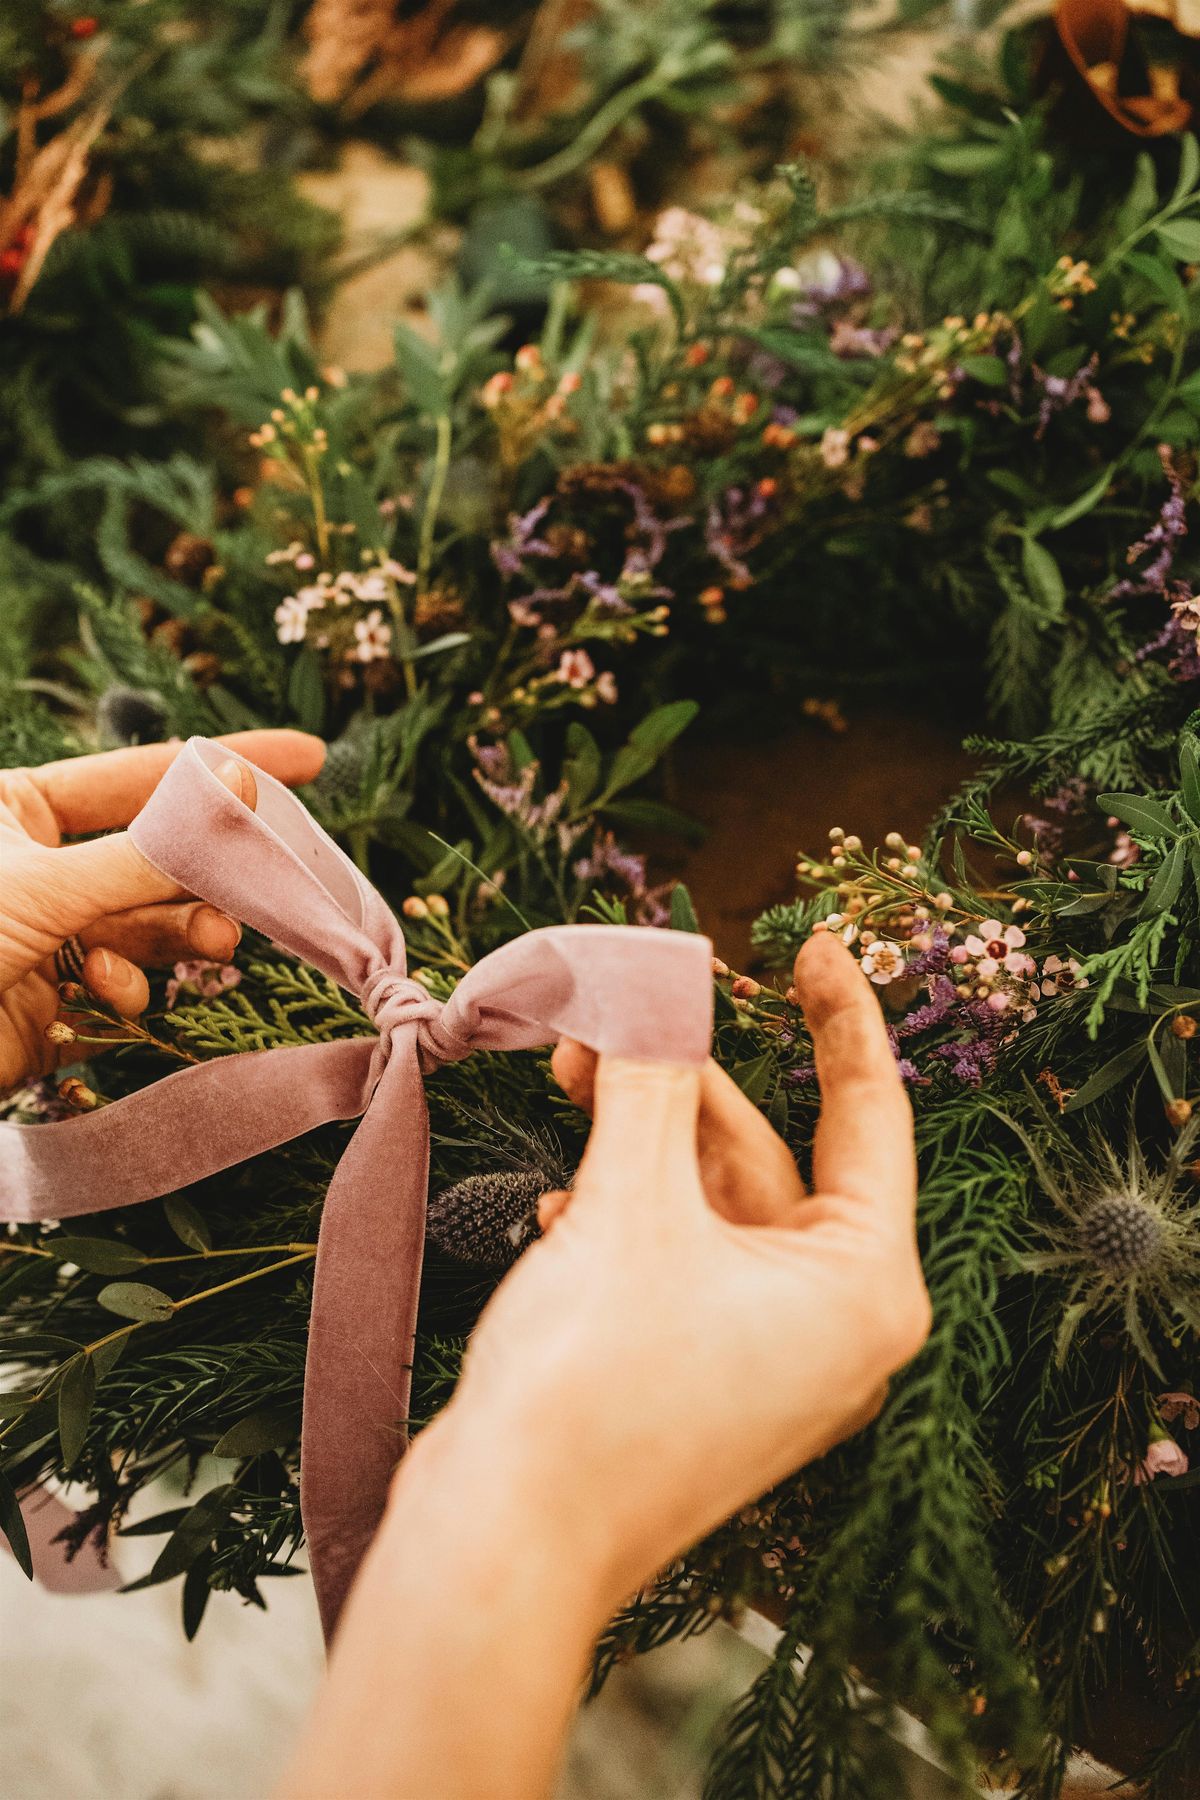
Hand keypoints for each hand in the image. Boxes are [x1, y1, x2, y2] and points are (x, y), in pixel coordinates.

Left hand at [0, 732, 323, 1089]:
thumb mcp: (47, 888)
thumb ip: (151, 849)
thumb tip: (240, 788)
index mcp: (20, 805)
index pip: (143, 770)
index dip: (227, 763)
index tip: (309, 758)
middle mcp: (37, 859)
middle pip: (157, 850)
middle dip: (212, 872)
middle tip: (271, 886)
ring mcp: (46, 927)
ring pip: (149, 919)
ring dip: (184, 933)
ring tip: (216, 946)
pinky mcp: (51, 993)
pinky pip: (120, 977)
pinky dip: (127, 985)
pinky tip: (109, 995)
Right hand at [434, 931, 929, 1609]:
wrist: (503, 1544)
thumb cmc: (590, 1386)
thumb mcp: (630, 1204)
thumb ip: (655, 1078)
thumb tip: (660, 978)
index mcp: (864, 1287)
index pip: (873, 1116)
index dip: (844, 1017)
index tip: (817, 941)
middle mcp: (832, 1324)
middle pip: (773, 1153)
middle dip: (688, 1075)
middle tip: (618, 1004)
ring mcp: (764, 1355)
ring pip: (712, 1200)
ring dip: (639, 1135)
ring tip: (564, 1071)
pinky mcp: (697, 1372)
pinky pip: (677, 1255)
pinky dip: (622, 1211)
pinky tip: (558, 1206)